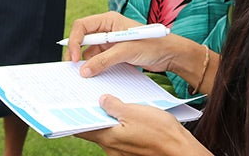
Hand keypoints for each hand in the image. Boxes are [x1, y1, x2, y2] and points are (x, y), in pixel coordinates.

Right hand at [65, 12, 175, 76]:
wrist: (169, 55)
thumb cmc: (152, 44)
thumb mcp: (126, 51)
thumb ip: (104, 60)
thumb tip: (84, 70)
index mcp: (108, 20)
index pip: (82, 26)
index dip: (74, 41)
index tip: (73, 58)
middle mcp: (107, 29)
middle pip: (83, 39)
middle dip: (76, 52)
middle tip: (71, 68)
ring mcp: (110, 42)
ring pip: (90, 52)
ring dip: (87, 62)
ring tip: (85, 75)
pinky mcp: (114, 54)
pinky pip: (99, 60)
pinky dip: (95, 68)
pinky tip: (95, 75)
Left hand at [77, 95, 208, 155]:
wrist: (181, 151)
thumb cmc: (160, 132)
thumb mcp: (135, 111)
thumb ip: (114, 105)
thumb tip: (102, 100)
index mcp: (109, 138)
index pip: (82, 129)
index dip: (74, 117)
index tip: (67, 107)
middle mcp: (112, 149)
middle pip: (95, 130)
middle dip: (93, 114)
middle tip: (91, 98)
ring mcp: (122, 153)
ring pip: (110, 133)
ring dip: (109, 120)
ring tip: (111, 102)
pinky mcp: (133, 153)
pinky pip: (121, 137)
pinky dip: (121, 126)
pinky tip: (128, 115)